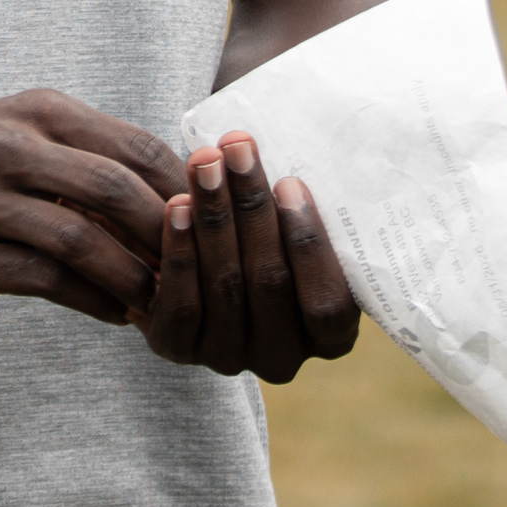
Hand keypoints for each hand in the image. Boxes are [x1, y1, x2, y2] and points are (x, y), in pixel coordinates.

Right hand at [0, 90, 183, 325]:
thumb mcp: (23, 126)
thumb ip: (90, 150)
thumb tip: (180, 192)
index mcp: (38, 111)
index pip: (133, 144)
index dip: (183, 186)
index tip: (214, 218)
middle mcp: (10, 149)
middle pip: (114, 191)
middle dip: (166, 235)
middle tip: (198, 265)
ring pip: (82, 243)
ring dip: (133, 277)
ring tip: (162, 297)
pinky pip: (47, 282)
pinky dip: (93, 301)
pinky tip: (116, 311)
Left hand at [134, 132, 360, 380]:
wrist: (202, 258)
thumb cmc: (267, 233)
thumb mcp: (296, 228)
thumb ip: (302, 209)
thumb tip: (306, 150)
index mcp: (329, 338)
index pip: (328, 306)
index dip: (309, 245)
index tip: (290, 182)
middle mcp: (282, 358)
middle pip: (270, 282)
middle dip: (252, 207)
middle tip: (238, 147)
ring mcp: (229, 358)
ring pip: (225, 286)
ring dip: (214, 216)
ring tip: (205, 162)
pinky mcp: (178, 349)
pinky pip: (181, 302)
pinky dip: (180, 249)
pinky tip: (176, 205)